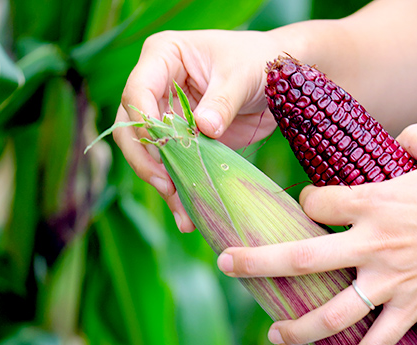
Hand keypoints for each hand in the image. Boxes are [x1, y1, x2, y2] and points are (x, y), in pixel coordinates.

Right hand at [112, 30, 283, 231]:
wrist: (283, 80)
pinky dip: (181, 190)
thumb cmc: (258, 61)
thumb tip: (203, 128)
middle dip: (147, 162)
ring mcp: (168, 116)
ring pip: (150, 155)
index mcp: (163, 57)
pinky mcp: (184, 141)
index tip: (163, 150)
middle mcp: (157, 86)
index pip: (137, 93)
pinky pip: (174, 167)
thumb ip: (221, 102)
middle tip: (167, 187)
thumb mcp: (241, 77)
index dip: (144, 124)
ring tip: (183, 216)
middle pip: (133, 128)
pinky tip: (188, 216)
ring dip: (164, 185)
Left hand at [217, 124, 416, 344]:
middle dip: (258, 262)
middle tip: (226, 265)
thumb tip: (398, 137)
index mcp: (377, 202)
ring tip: (273, 333)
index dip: (307, 202)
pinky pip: (379, 343)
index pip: (317, 203)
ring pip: (333, 313)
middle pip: (303, 258)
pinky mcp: (415, 309)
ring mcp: (392, 282)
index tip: (311, 206)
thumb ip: (413, 136)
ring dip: (297, 326)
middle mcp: (375, 245)